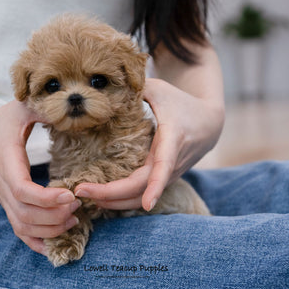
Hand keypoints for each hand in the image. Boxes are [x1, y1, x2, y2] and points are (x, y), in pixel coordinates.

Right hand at [0, 101, 79, 253]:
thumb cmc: (3, 121)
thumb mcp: (22, 106)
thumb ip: (44, 108)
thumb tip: (71, 107)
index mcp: (7, 162)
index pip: (22, 190)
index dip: (46, 198)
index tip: (70, 193)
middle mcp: (3, 186)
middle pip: (25, 215)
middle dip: (54, 216)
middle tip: (77, 205)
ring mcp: (5, 199)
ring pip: (23, 227)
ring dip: (50, 229)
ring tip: (74, 218)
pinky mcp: (9, 206)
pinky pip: (20, 232)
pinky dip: (38, 242)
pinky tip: (58, 241)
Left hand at [74, 78, 223, 210]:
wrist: (208, 123)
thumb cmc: (180, 103)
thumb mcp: (158, 89)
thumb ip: (134, 86)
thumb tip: (102, 85)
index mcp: (173, 138)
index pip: (165, 166)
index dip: (156, 186)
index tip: (148, 203)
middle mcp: (172, 163)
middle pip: (142, 188)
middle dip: (110, 194)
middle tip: (80, 190)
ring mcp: (168, 176)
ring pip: (140, 198)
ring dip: (112, 201)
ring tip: (84, 195)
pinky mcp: (162, 182)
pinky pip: (140, 196)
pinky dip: (120, 200)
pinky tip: (99, 197)